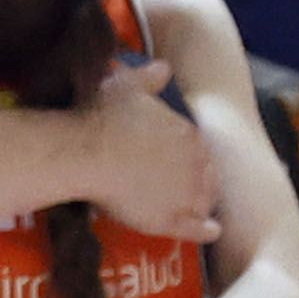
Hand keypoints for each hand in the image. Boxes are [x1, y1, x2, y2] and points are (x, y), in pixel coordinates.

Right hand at [76, 62, 215, 240]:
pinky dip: (206, 230)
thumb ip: (151, 76)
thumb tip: (165, 66)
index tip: (176, 159)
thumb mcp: (129, 85)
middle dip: (197, 179)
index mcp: (189, 134)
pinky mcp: (168, 219)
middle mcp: (196, 164)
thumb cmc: (103, 116)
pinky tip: (212, 231)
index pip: (198, 148)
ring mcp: (185, 194)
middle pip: (206, 175)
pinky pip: (196, 229)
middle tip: (179, 184)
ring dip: (201, 203)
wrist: (85, 152)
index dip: (188, 155)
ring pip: (203, 201)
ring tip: (194, 209)